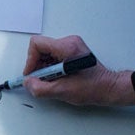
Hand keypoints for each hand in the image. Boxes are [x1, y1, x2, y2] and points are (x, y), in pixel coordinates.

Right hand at [19, 33, 134, 105]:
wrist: (107, 87)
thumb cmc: (92, 87)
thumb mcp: (62, 91)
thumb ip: (40, 88)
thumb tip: (28, 82)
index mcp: (67, 48)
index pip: (37, 44)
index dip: (30, 60)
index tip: (32, 73)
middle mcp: (69, 42)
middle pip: (40, 48)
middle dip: (38, 65)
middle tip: (42, 79)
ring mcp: (71, 45)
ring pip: (45, 52)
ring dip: (44, 67)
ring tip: (53, 79)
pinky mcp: (72, 50)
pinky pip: (52, 55)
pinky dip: (50, 67)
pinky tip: (57, 76)